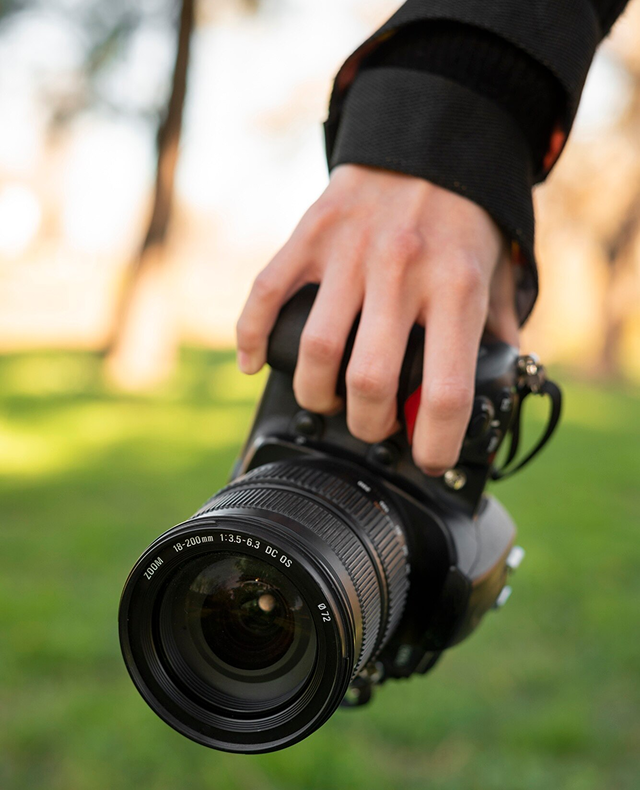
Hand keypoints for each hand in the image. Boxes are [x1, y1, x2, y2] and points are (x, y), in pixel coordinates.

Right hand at [236, 164, 519, 475]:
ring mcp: (349, 254)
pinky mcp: (310, 236)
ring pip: (313, 351)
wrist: (428, 138)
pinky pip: (264, 294)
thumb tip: (502, 382)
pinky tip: (253, 363)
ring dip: (314, 394)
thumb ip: (500, 330)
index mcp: (456, 289)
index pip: (445, 392)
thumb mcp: (497, 273)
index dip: (434, 444)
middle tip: (372, 424)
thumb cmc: (464, 215)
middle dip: (366, 424)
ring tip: (326, 399)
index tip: (427, 458)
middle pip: (367, 382)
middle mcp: (401, 273)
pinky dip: (249, 337)